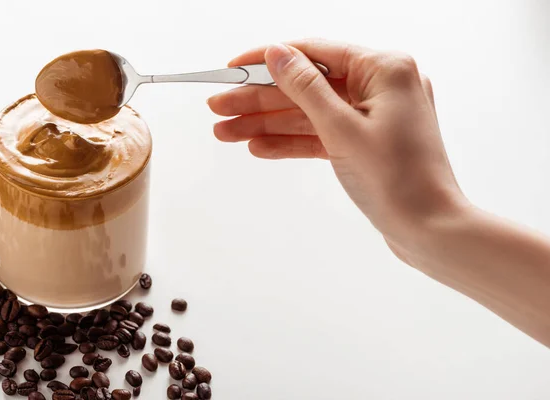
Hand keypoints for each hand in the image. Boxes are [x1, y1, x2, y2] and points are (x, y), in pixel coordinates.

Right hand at [208, 39, 469, 254]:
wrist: (428, 230)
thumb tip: (278, 54)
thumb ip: (305, 88)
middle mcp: (380, 86)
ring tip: (226, 133)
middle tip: (219, 108)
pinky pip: (322, 135)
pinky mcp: (366, 142)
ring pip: (309, 113)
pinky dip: (292, 142)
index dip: (267, 60)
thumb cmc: (398, 180)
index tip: (232, 67)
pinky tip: (258, 146)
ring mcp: (373, 116)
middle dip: (259, 100)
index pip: (312, 53)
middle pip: (306, 86)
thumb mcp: (342, 129)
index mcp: (384, 69)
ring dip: (268, 124)